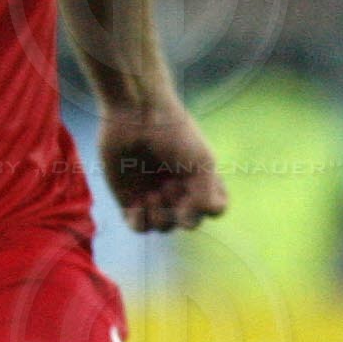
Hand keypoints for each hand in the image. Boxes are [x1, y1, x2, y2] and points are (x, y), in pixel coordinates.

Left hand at [100, 96, 226, 232]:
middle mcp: (178, 190)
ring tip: (152, 195)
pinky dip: (140, 223)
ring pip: (163, 226)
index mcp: (201, 181)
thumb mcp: (200, 163)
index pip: (214, 210)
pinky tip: (139, 207)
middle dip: (182, 210)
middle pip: (188, 222)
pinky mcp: (128, 196)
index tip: (198, 186)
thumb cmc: (174, 134)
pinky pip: (137, 226)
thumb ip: (206, 195)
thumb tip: (195, 220)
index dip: (208, 207)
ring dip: (161, 217)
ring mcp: (153, 194)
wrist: (136, 115)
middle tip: (169, 185)